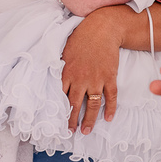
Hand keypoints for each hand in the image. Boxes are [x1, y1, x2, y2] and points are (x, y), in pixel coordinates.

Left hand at [61, 9, 122, 132]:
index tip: (56, 121)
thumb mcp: (64, 51)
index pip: (61, 97)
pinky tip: (108, 118)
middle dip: (71, 120)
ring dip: (89, 119)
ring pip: (93, 104)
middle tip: (70, 132)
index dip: (58, 110)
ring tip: (86, 131)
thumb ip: (59, 67)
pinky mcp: (110, 77)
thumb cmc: (81, 37)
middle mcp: (81, 79)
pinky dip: (110, 108)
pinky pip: (111, 97)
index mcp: (67, 73)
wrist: (103, 28)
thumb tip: (50, 77)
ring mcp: (97, 79)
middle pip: (75, 105)